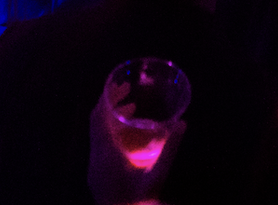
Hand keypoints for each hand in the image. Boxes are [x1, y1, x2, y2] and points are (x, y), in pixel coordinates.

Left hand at [86, 84, 182, 204]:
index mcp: (105, 152)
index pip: (99, 117)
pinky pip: (100, 146)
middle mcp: (95, 157)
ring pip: (98, 135)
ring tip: (133, 110)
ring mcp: (94, 167)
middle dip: (110, 104)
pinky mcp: (97, 175)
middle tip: (128, 92)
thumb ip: (170, 149)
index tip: (121, 84)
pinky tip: (129, 139)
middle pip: (96, 122)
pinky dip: (112, 135)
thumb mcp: (157, 175)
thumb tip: (183, 124)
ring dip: (112, 120)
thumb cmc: (139, 200)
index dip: (107, 97)